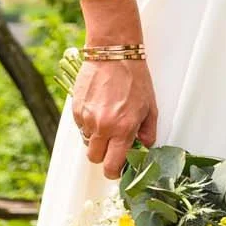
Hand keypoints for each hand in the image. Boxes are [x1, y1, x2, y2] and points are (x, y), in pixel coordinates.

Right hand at [70, 57, 158, 177]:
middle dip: (103, 156)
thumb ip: (148, 132)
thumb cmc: (134, 78)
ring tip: (106, 121)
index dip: (114, 172)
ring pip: (86, 142)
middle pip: (94, 158)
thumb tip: (143, 147)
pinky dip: (88, 123)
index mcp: (123, 129)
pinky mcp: (76, 108)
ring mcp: (86, 118)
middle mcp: (102, 127)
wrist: (113, 53)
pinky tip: (98, 108)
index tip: (118, 168)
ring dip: (96, 138)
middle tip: (112, 145)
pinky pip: (80, 126)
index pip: (112, 166)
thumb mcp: (150, 107)